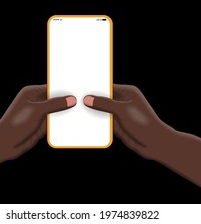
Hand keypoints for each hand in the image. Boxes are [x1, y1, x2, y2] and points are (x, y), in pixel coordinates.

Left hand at [0, 85, 75, 159]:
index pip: (52, 87)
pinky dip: (64, 122)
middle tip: (83, 99)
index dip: (64, 88)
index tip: (78, 88)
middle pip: (56, 99)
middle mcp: (37, 102)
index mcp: (32, 93)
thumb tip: (70, 99)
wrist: (5, 144)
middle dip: (67, 100)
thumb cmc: (15, 123)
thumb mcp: (36, 111)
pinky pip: (56, 121)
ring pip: (57, 110)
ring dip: (66, 112)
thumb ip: (54, 104)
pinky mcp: (43, 125)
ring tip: (82, 110)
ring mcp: (41, 114)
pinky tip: (74, 121)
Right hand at [84, 84, 200, 186]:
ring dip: (93, 111)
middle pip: (103, 98)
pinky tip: (85, 121)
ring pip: (102, 110)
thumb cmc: (144, 123)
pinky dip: (96, 121)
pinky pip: (103, 121)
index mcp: (127, 92)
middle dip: (92, 100)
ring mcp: (119, 113)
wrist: (154, 143)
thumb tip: (88, 99)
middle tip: (76, 99)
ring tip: (78, 110)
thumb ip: (104, 103)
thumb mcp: (123, 110)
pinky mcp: (116, 124)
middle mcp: (122, 101)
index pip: (107, 86)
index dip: (95, 87)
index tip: (81, 87)